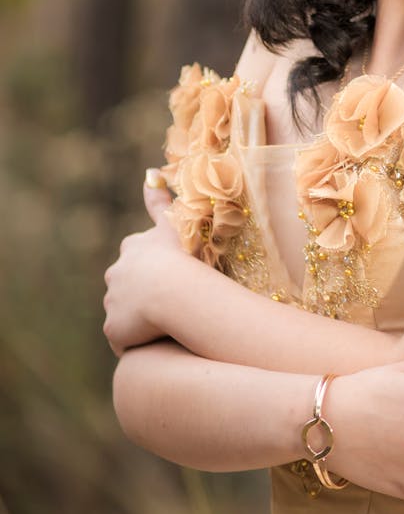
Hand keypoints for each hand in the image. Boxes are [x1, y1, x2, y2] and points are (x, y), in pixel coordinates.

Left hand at [103, 176, 180, 356]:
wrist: (173, 291)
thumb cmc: (181, 255)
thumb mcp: (173, 222)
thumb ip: (160, 200)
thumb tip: (150, 170)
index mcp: (132, 250)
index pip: (137, 259)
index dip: (153, 268)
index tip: (169, 276)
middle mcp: (115, 275)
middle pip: (128, 287)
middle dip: (143, 295)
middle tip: (172, 304)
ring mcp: (113, 304)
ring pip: (127, 314)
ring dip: (142, 320)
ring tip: (168, 327)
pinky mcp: (113, 330)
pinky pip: (125, 340)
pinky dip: (138, 342)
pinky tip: (157, 343)